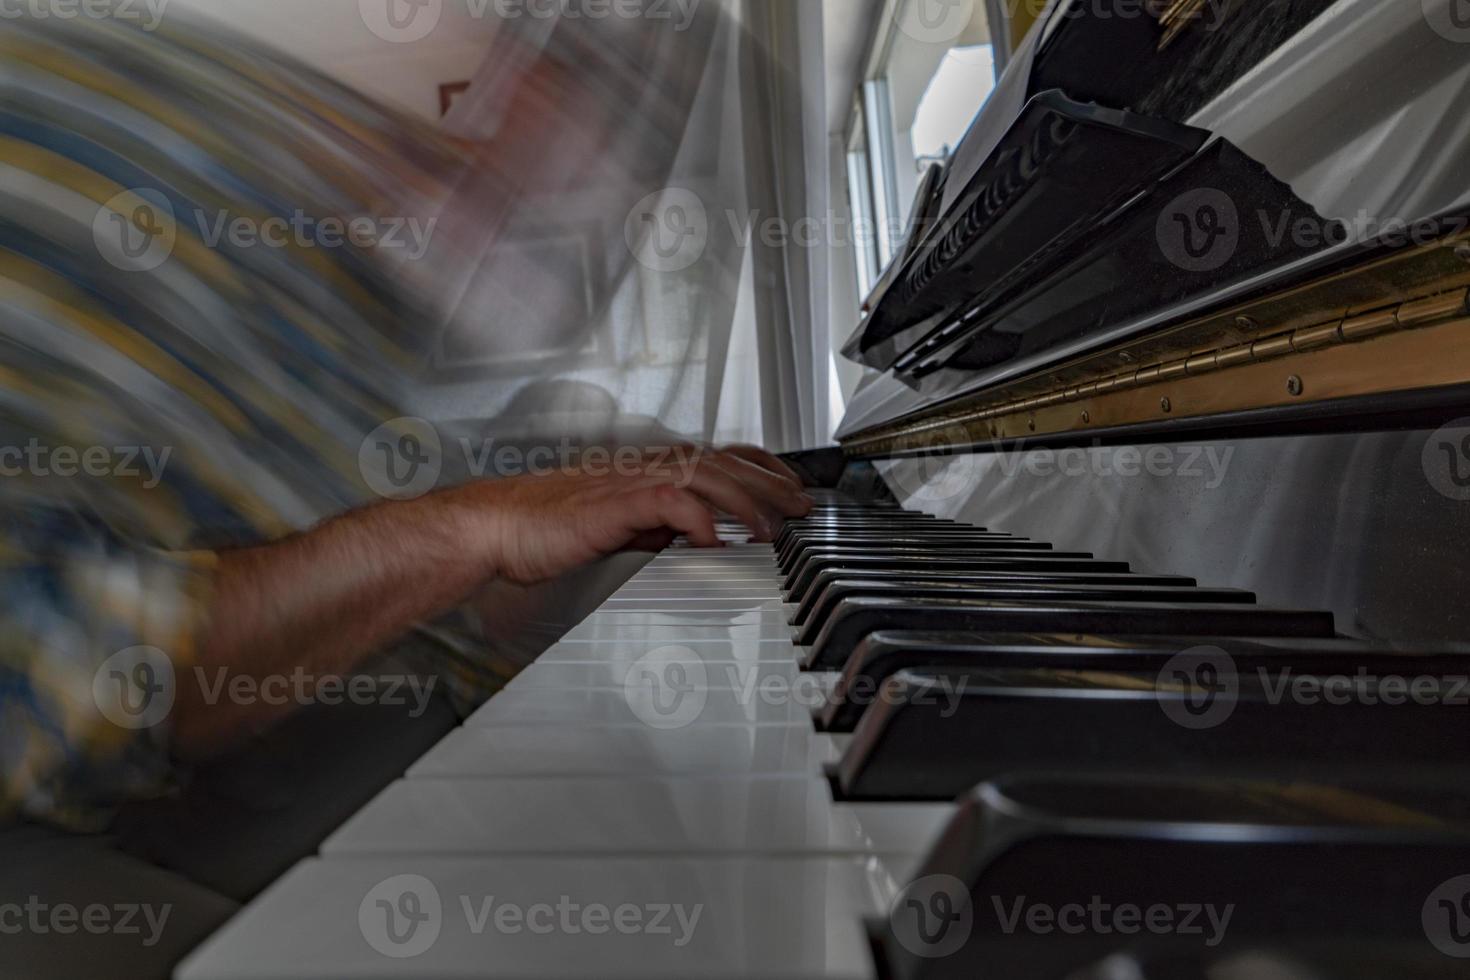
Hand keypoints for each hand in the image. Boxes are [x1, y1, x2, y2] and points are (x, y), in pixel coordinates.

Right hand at [447, 446, 811, 585]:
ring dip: (745, 502)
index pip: (717, 456)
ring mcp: (629, 480)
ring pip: (704, 477)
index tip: (790, 485)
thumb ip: (657, 525)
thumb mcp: (618, 525)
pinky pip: (668, 503)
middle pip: (722, 464)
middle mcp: (643, 466)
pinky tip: (717, 541)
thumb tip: (696, 534)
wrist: (496, 525)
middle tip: (803, 505)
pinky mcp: (613, 502)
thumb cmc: (546, 526)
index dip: (760, 467)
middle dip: (769, 483)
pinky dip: (699, 520)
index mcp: (645, 468)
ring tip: (773, 528)